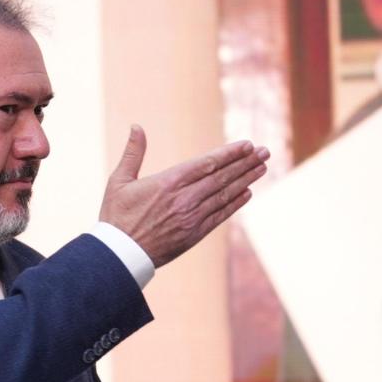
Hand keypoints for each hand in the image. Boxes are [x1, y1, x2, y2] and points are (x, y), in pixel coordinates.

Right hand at [99, 125, 268, 267]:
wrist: (120, 254)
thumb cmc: (116, 216)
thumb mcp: (119, 181)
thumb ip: (132, 153)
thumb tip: (136, 126)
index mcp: (168, 182)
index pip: (207, 163)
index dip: (229, 153)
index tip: (247, 145)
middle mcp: (184, 199)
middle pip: (222, 177)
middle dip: (245, 163)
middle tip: (264, 152)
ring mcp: (191, 217)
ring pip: (224, 195)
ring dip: (245, 180)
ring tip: (261, 168)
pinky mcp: (194, 234)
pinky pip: (220, 216)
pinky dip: (235, 204)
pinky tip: (247, 193)